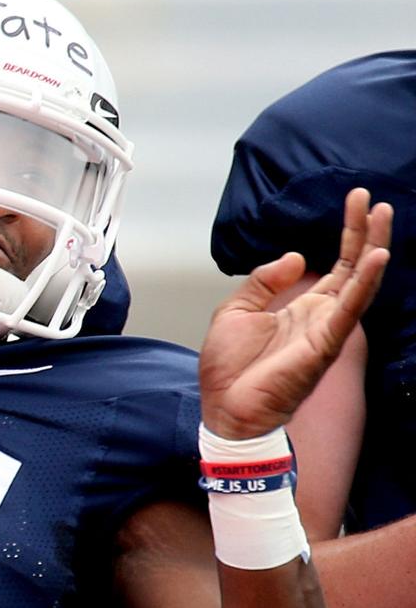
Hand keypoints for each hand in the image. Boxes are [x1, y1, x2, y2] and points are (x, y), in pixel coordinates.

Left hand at [199, 188, 390, 438]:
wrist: (226, 409)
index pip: (335, 265)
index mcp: (302, 308)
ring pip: (359, 282)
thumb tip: (297, 256)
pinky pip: (350, 309)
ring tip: (381, 215)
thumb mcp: (236, 311)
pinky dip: (364, 283)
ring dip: (372, 248)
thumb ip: (264, 282)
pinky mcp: (325, 344)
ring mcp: (326, 329)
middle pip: (353, 267)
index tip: (355, 201)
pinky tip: (377, 257)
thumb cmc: (230, 369)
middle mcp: (322, 316)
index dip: (346, 234)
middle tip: (371, 199)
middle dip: (363, 232)